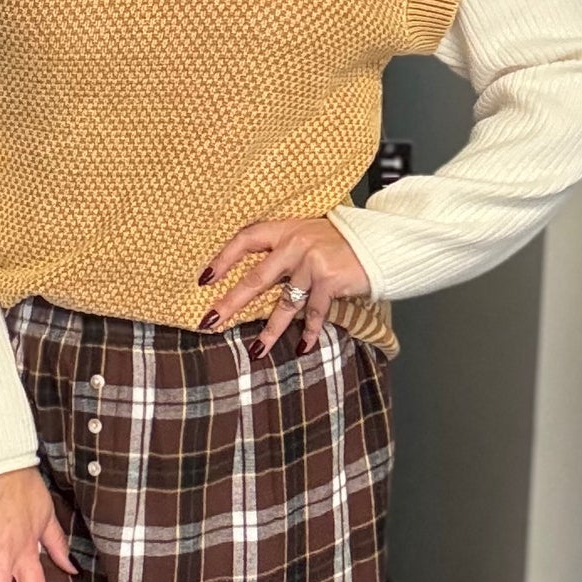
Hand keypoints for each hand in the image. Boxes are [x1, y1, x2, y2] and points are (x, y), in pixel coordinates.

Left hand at [198, 215, 370, 358]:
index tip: (204, 279)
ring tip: (256, 351)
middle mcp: (295, 243)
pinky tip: (303, 348)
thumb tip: (255, 280)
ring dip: (270, 331)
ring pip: (284, 303)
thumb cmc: (340, 243)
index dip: (223, 259)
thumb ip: (285, 250)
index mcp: (285, 230)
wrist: (378, 243)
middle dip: (231, 303)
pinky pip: (314, 312)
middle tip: (211, 321)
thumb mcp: (308, 235)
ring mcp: (312, 262)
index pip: (245, 240)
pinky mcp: (329, 279)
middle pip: (256, 278)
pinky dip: (310, 333)